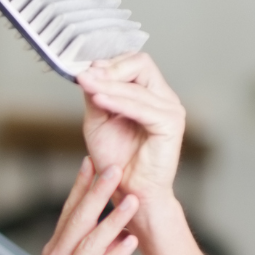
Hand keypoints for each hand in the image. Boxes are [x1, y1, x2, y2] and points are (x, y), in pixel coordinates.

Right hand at [17, 158, 139, 254]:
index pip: (67, 212)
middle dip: (96, 191)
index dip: (80, 186)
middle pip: (78, 219)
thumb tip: (111, 233)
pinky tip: (130, 241)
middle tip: (113, 166)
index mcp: (54, 252)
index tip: (92, 161)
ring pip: (90, 242)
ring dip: (113, 219)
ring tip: (132, 200)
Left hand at [76, 53, 184, 212]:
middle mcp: (164, 98)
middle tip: (85, 75)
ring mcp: (170, 109)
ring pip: (137, 85)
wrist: (129, 192)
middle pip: (141, 63)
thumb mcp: (98, 122)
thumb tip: (89, 71)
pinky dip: (118, 101)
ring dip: (107, 84)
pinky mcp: (170, 124)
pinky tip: (98, 99)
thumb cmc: (116, 161)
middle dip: (110, 69)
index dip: (108, 63)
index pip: (134, 62)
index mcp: (149, 95)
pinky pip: (142, 107)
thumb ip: (96, 96)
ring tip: (85, 84)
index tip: (83, 69)